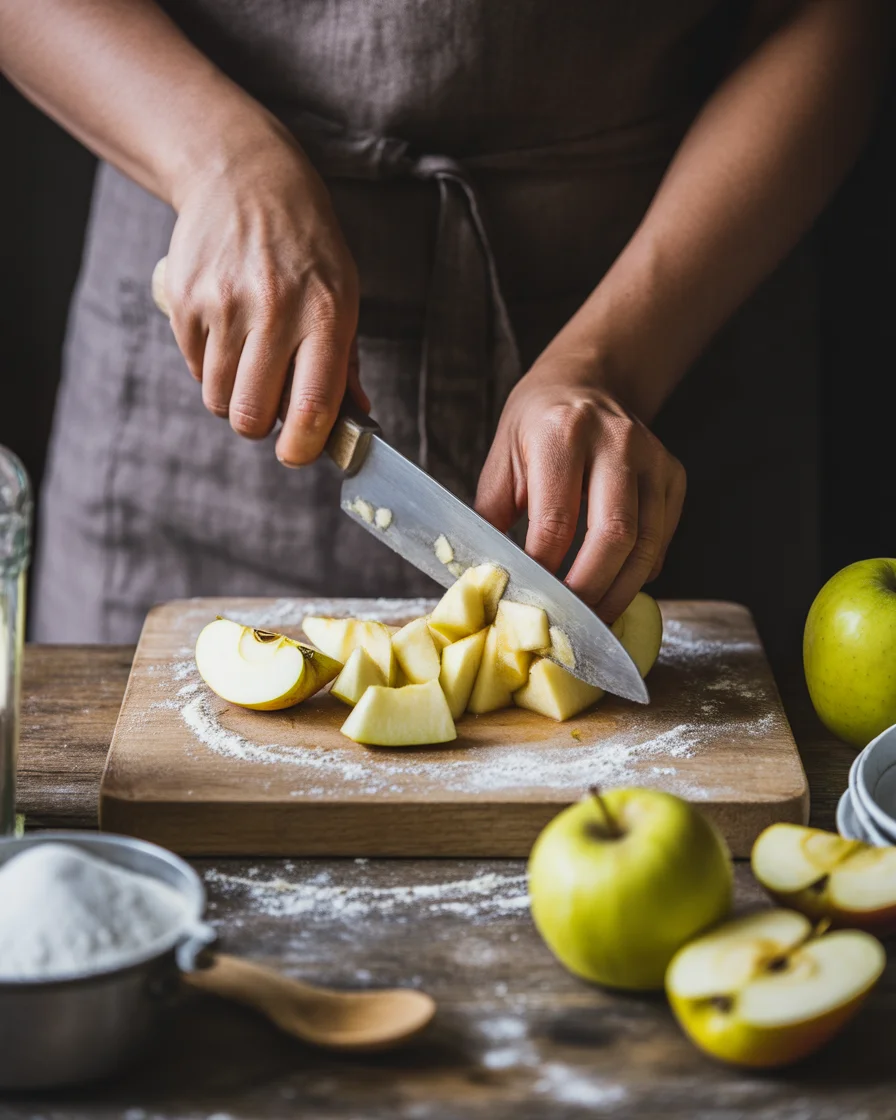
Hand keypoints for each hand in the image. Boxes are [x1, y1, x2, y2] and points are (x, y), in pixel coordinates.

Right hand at [162, 125, 363, 464]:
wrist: (244, 177)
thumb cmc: (305, 245)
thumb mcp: (343, 291)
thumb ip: (345, 361)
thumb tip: (354, 420)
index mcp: (326, 315)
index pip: (313, 406)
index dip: (302, 447)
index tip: (297, 453)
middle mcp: (275, 312)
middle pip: (251, 415)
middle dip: (259, 425)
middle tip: (268, 405)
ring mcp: (224, 305)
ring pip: (217, 399)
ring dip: (232, 396)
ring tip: (249, 362)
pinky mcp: (185, 300)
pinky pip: (193, 368)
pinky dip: (208, 365)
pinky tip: (226, 331)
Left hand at [475, 354, 685, 621]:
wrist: (586, 382)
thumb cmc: (536, 426)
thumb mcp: (501, 460)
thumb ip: (492, 517)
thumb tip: (484, 578)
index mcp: (562, 433)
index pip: (556, 520)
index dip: (543, 571)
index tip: (528, 602)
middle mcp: (616, 442)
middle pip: (613, 535)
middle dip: (589, 590)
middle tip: (568, 624)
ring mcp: (653, 458)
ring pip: (646, 544)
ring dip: (619, 592)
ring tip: (592, 620)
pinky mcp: (674, 475)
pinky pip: (662, 539)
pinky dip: (639, 573)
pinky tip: (615, 588)